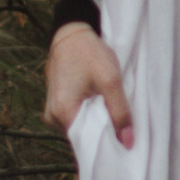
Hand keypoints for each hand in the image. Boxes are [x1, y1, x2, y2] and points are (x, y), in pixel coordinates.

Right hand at [44, 22, 134, 150]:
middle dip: (102, 134)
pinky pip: (74, 120)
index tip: (123, 143)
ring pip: (79, 129)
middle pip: (82, 139)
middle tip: (120, 125)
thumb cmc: (89, 53)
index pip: (86, 145)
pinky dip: (87, 116)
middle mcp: (52, 117)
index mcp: (63, 113)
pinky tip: (99, 107)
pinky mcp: (56, 105)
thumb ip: (120, 113)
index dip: (106, 145)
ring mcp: (52, 112)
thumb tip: (127, 143)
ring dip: (95, 124)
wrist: (71, 33)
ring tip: (109, 112)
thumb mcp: (111, 80)